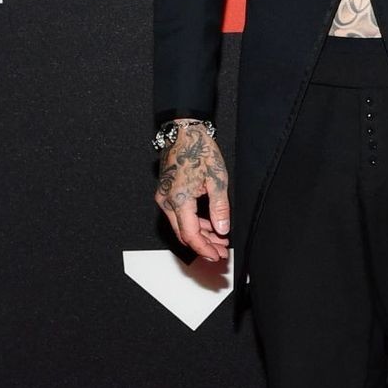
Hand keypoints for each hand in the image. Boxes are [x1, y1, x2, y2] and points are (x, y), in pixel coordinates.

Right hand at [155, 127, 230, 264]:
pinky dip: (194, 223)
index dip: (204, 248)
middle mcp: (166, 202)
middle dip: (203, 245)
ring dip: (200, 235)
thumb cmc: (199, 150)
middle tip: (222, 252)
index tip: (217, 256)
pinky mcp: (167, 193)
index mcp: (178, 200)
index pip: (190, 235)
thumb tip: (223, 230)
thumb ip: (220, 208)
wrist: (184, 131)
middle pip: (184, 234)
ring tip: (220, 240)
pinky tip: (209, 226)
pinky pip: (179, 215)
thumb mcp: (217, 179)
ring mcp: (164, 198)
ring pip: (181, 226)